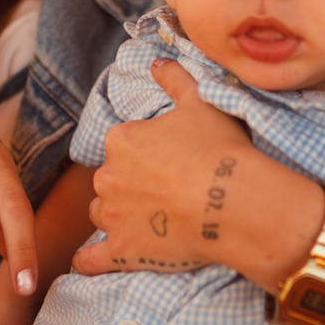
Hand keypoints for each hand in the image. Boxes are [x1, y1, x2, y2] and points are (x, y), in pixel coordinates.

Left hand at [71, 60, 323, 285]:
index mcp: (122, 138)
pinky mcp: (121, 252)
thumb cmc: (221, 149)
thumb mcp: (201, 102)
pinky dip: (88, 262)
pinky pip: (90, 260)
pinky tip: (90, 263)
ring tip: (148, 224)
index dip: (143, 156)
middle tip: (164, 194)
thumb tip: (158, 61)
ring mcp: (112, 216)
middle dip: (129, 186)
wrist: (236, 201)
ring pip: (101, 215)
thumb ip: (175, 78)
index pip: (121, 146)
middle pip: (109, 180)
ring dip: (116, 218)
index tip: (167, 164)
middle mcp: (108, 175)